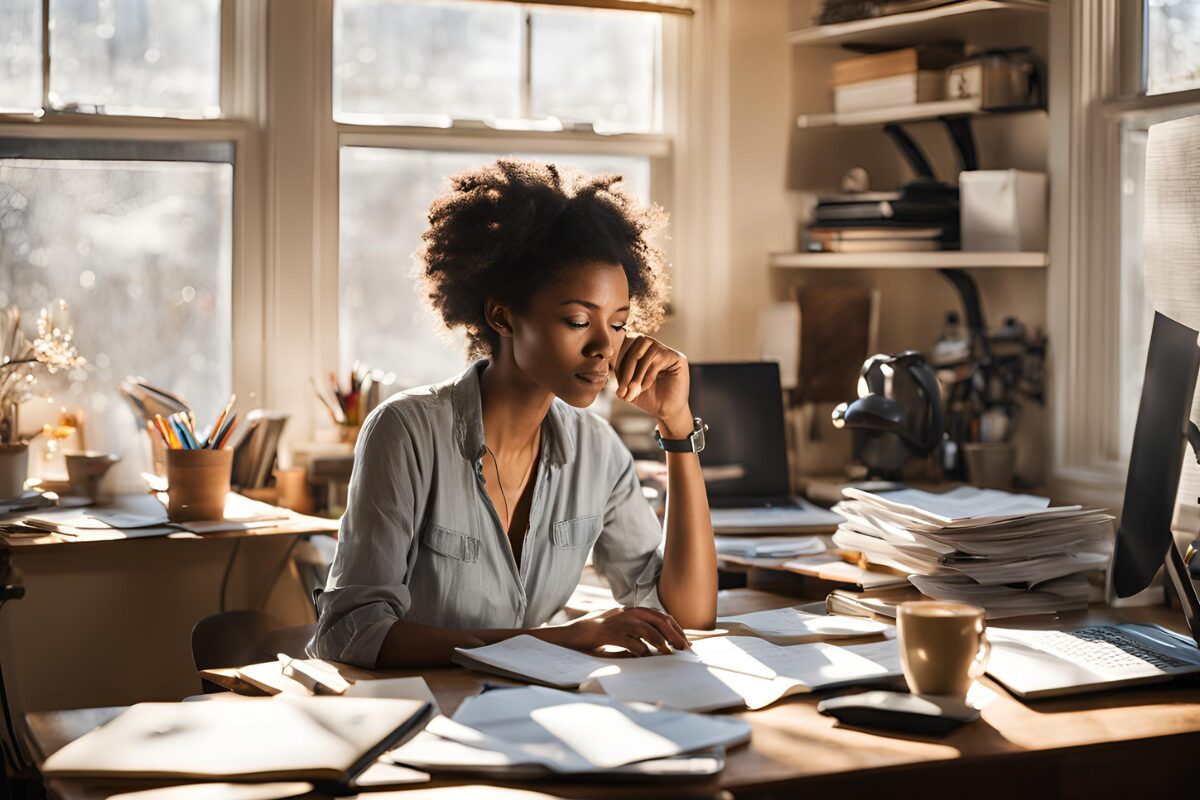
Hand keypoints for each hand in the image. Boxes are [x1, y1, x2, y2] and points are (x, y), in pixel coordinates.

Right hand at [542, 607, 689, 655]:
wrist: (577, 633)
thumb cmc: (603, 634)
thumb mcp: (625, 631)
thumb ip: (640, 634)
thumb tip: (662, 646)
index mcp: (634, 611)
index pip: (661, 616)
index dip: (675, 628)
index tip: (685, 642)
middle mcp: (628, 612)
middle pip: (658, 620)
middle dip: (673, 634)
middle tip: (683, 649)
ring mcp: (619, 621)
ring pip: (646, 629)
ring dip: (659, 642)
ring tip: (668, 653)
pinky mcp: (609, 632)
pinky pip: (629, 640)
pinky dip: (640, 648)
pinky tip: (646, 656)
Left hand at [614, 335, 691, 433]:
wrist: (666, 411)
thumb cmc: (648, 398)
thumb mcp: (628, 386)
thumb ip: (619, 375)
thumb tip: (605, 363)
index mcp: (640, 350)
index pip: (625, 347)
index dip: (618, 364)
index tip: (617, 384)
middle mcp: (653, 346)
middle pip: (634, 348)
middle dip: (626, 371)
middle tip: (623, 391)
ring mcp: (666, 350)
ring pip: (644, 354)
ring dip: (636, 375)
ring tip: (634, 391)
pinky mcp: (677, 357)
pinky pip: (657, 359)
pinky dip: (648, 375)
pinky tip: (647, 387)